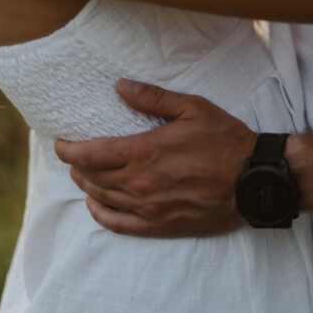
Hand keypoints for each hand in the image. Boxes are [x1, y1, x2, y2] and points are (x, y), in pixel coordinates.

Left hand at [55, 80, 255, 236]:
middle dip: (76, 166)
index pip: (91, 154)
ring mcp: (149, 208)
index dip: (69, 150)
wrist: (253, 180)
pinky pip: (119, 225)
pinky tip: (96, 206)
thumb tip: (120, 86)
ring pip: (103, 199)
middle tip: (71, 156)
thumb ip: (152, 98)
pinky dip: (101, 215)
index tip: (60, 144)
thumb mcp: (192, 108)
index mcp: (145, 152)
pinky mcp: (160, 226)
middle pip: (92, 177)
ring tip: (81, 175)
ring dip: (86, 186)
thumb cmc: (225, 140)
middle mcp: (140, 183)